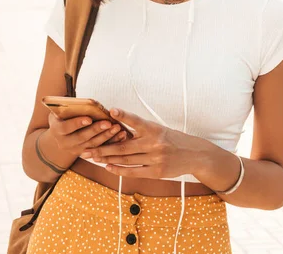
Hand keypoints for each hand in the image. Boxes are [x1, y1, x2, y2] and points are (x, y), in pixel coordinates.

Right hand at [48, 112, 127, 156]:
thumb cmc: (64, 116)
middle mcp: (64, 143)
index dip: (77, 123)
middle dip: (96, 130)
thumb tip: (87, 102)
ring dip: (106, 136)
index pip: (66, 128)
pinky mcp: (86, 153)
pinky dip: (111, 142)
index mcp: (57, 130)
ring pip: (93, 144)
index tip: (89, 118)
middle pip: (82, 137)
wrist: (61, 134)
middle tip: (108, 123)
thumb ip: (70, 108)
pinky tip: (121, 135)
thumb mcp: (62, 111)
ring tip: (117, 128)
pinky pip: (100, 149)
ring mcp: (75, 150)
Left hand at [79, 108, 204, 178]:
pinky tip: (108, 167)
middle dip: (103, 147)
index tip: (111, 111)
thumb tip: (118, 128)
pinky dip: (119, 170)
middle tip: (87, 148)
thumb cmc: (173, 139)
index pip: (136, 121)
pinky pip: (133, 171)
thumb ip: (142, 130)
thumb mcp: (160, 129)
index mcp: (155, 129)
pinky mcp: (156, 172)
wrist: (194, 155)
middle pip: (124, 146)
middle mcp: (155, 143)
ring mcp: (155, 158)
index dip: (124, 116)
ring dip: (107, 159)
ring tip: (93, 157)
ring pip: (126, 160)